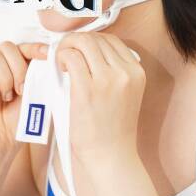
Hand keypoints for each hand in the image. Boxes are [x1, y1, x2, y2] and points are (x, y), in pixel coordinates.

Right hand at [0, 40, 47, 162]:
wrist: (2, 147)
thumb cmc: (18, 121)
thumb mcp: (36, 96)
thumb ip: (41, 77)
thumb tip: (49, 60)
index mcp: (11, 65)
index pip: (22, 47)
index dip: (35, 48)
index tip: (47, 55)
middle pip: (6, 47)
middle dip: (19, 67)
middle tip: (22, 90)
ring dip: (5, 80)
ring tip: (8, 98)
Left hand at [55, 32, 145, 167]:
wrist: (111, 156)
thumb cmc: (112, 129)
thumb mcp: (125, 94)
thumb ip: (114, 72)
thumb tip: (88, 53)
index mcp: (136, 72)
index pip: (111, 40)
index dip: (91, 41)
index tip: (79, 50)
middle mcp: (125, 72)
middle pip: (96, 39)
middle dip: (76, 41)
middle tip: (64, 53)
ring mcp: (108, 79)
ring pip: (83, 42)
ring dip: (67, 46)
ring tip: (61, 61)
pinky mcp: (88, 89)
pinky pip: (71, 57)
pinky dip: (61, 57)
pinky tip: (59, 68)